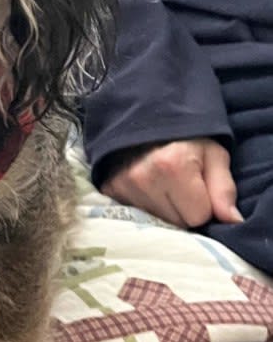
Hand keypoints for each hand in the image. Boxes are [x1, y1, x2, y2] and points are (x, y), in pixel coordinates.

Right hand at [101, 138, 243, 228]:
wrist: (144, 117)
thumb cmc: (185, 136)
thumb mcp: (213, 154)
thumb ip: (224, 188)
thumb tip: (232, 222)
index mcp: (173, 166)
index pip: (197, 217)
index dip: (203, 205)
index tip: (198, 187)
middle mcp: (143, 178)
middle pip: (175, 223)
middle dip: (183, 210)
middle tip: (180, 185)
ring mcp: (122, 184)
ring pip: (155, 222)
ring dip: (163, 210)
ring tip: (163, 185)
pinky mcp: (109, 189)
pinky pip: (135, 214)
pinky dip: (145, 206)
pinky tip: (146, 188)